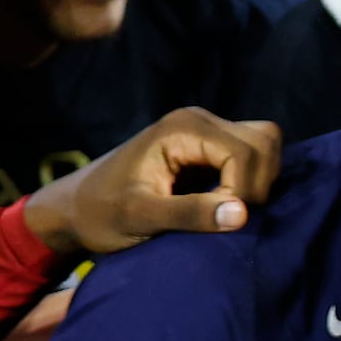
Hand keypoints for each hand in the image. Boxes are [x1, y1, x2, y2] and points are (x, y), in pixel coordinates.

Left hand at [23, 108, 281, 253]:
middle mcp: (200, 120)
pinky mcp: (210, 148)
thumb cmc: (100, 213)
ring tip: (230, 209)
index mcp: (183, 128)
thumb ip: (190, 214)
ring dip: (259, 180)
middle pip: (265, 140)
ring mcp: (207, 131)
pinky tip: (227, 203)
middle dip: (258, 182)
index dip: (244, 189)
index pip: (246, 151)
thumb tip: (243, 214)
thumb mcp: (139, 217)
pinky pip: (252, 156)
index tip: (223, 221)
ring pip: (265, 145)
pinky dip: (252, 180)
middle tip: (231, 215)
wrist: (76, 207)